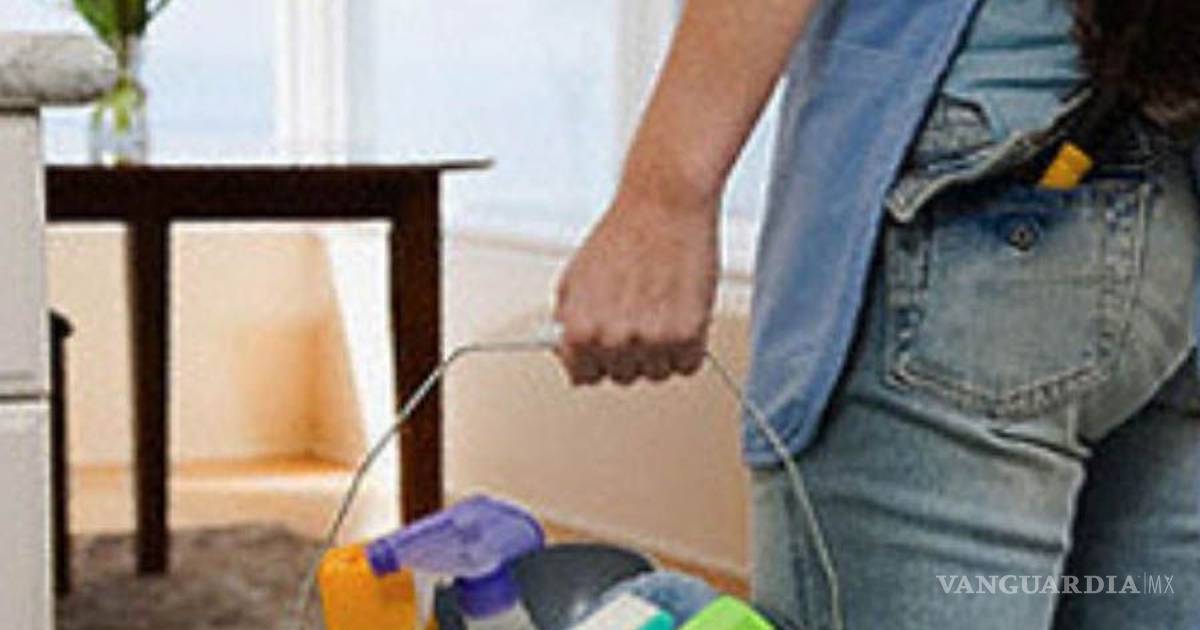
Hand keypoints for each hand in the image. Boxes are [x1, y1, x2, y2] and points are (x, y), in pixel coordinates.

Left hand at [554, 193, 718, 385]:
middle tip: (638, 315)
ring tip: (660, 310)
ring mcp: (651, 341)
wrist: (665, 204)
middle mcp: (613, 340)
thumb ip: (568, 320)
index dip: (595, 360)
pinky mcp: (687, 335)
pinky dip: (688, 347)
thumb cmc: (624, 233)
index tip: (604, 350)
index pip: (583, 377)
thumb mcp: (574, 277)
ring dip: (660, 350)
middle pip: (622, 376)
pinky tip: (680, 316)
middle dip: (629, 351)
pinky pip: (688, 364)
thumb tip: (566, 348)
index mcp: (580, 330)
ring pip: (656, 373)